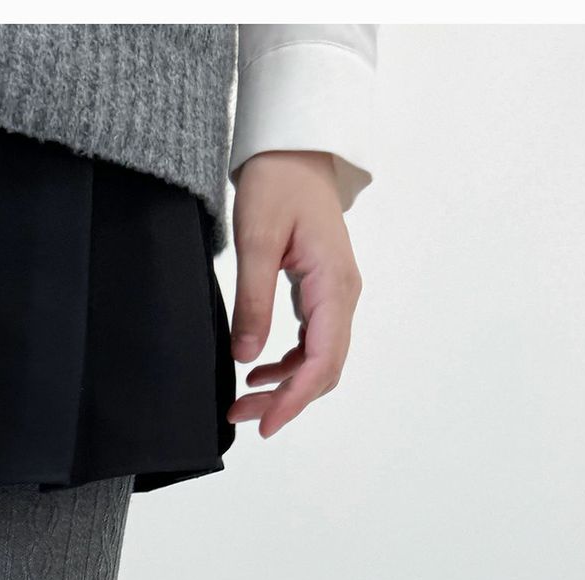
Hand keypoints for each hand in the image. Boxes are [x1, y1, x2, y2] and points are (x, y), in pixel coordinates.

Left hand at [227, 150, 361, 438]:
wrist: (294, 149)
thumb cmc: (278, 182)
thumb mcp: (256, 240)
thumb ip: (252, 301)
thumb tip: (247, 358)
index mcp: (333, 283)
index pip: (322, 359)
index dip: (295, 398)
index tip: (266, 424)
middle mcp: (343, 294)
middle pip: (324, 368)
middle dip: (286, 400)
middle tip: (242, 416)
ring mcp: (335, 294)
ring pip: (318, 359)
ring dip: (285, 386)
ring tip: (242, 400)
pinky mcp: (322, 292)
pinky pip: (311, 342)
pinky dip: (287, 365)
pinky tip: (257, 372)